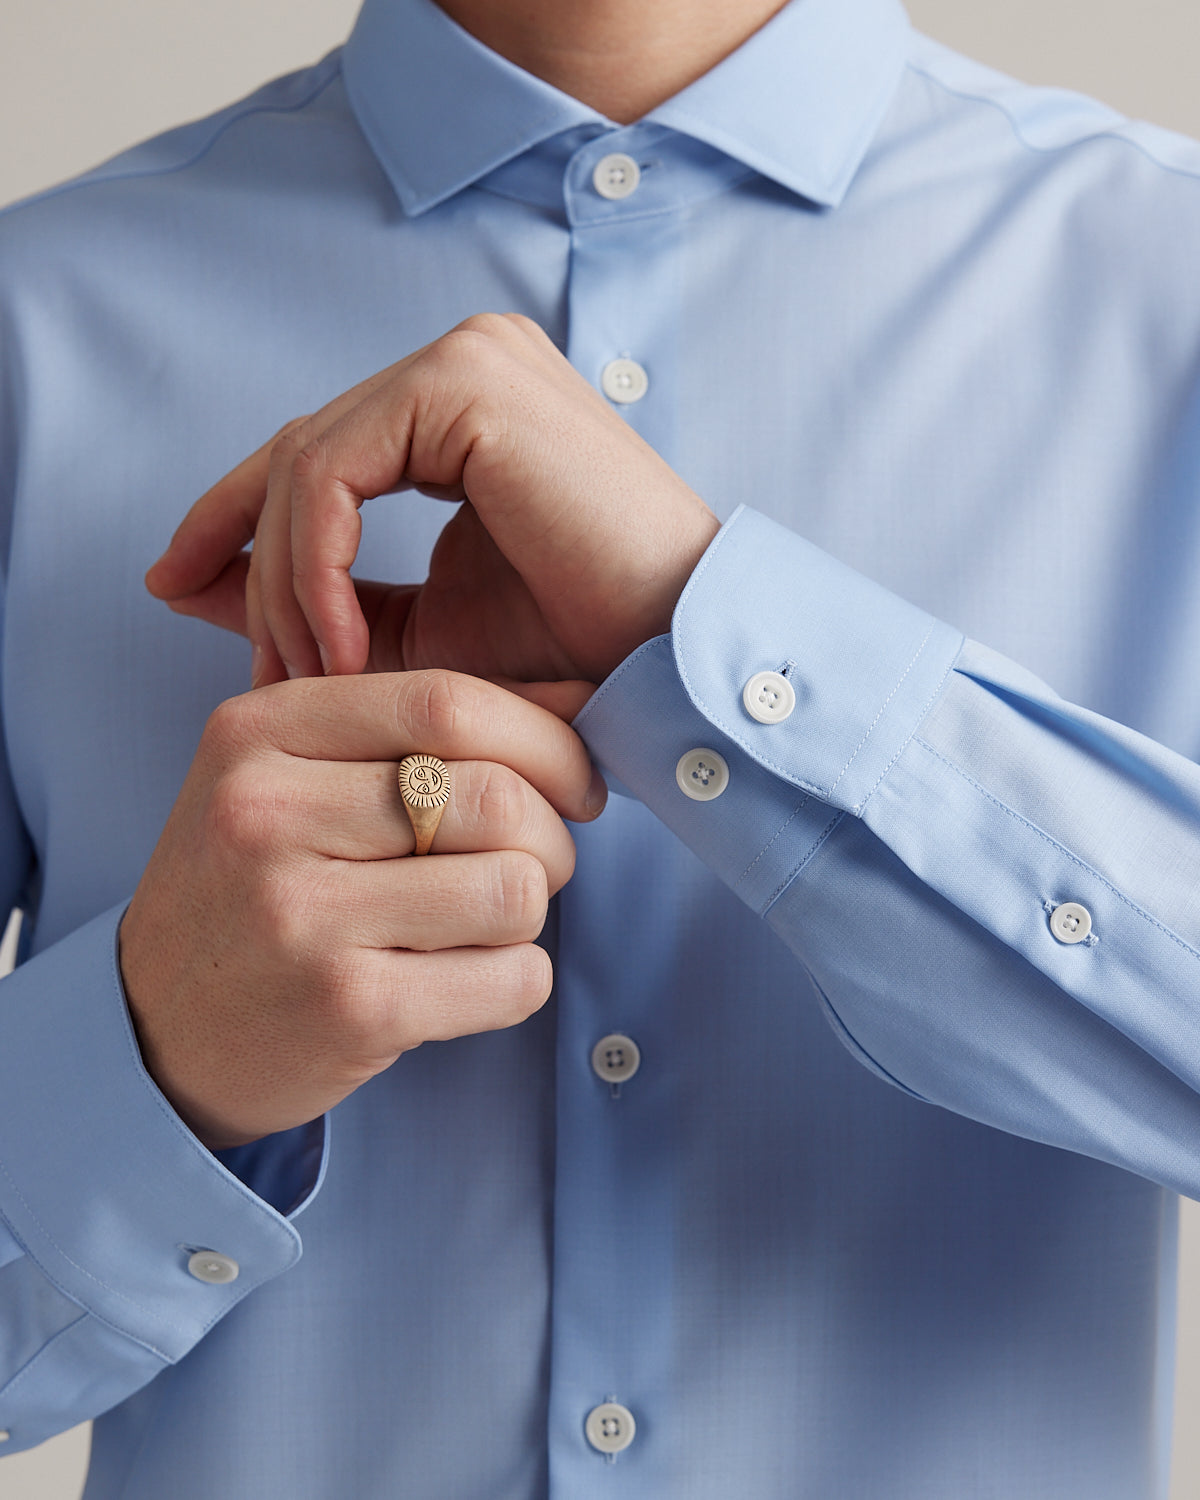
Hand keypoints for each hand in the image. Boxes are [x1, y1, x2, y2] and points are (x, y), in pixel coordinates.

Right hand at [118, 670, 601, 1148]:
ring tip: (483, 923)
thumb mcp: (298, 776)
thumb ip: (422, 728)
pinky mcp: (348, 1010)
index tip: (577, 783)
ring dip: (529, 912)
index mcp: (259, 731)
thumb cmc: (253, 886)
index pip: (446, 703)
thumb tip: (582, 693)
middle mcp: (267, 814)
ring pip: (515, 889)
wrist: (154, 1029)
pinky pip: (512, 978)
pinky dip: (518, 979)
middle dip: (551, 836)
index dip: (545, 740)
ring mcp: (302, 917)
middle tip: (537, 864)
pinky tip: (468, 980)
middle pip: (494, 797)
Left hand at [145, 314, 720, 686]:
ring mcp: (469, 359)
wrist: (679, 655)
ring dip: (284, 584)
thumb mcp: (422, 630)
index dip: (236, 520)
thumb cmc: (577, 652)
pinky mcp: (467, 384)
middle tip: (247, 673)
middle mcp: (466, 360)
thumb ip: (326, 597)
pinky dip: (313, 565)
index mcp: (464, 405)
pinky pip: (335, 472)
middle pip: (301, 456)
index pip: (320, 450)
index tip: (175, 586)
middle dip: (248, 565)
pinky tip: (332, 648)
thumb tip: (193, 583)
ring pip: (307, 463)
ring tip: (301, 679)